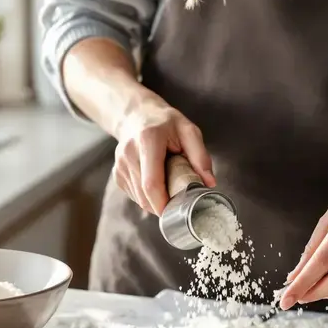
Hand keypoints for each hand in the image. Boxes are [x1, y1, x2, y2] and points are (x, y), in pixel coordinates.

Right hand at [112, 96, 214, 213]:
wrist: (137, 115)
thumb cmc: (166, 123)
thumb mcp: (188, 131)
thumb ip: (200, 156)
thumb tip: (209, 183)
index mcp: (147, 140)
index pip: (151, 182)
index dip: (163, 203)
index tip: (177, 212)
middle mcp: (129, 153)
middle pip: (144, 195)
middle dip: (163, 206)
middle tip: (180, 202)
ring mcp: (120, 164)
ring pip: (139, 198)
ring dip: (156, 202)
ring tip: (169, 186)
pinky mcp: (117, 173)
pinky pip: (134, 195)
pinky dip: (148, 197)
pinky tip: (157, 183)